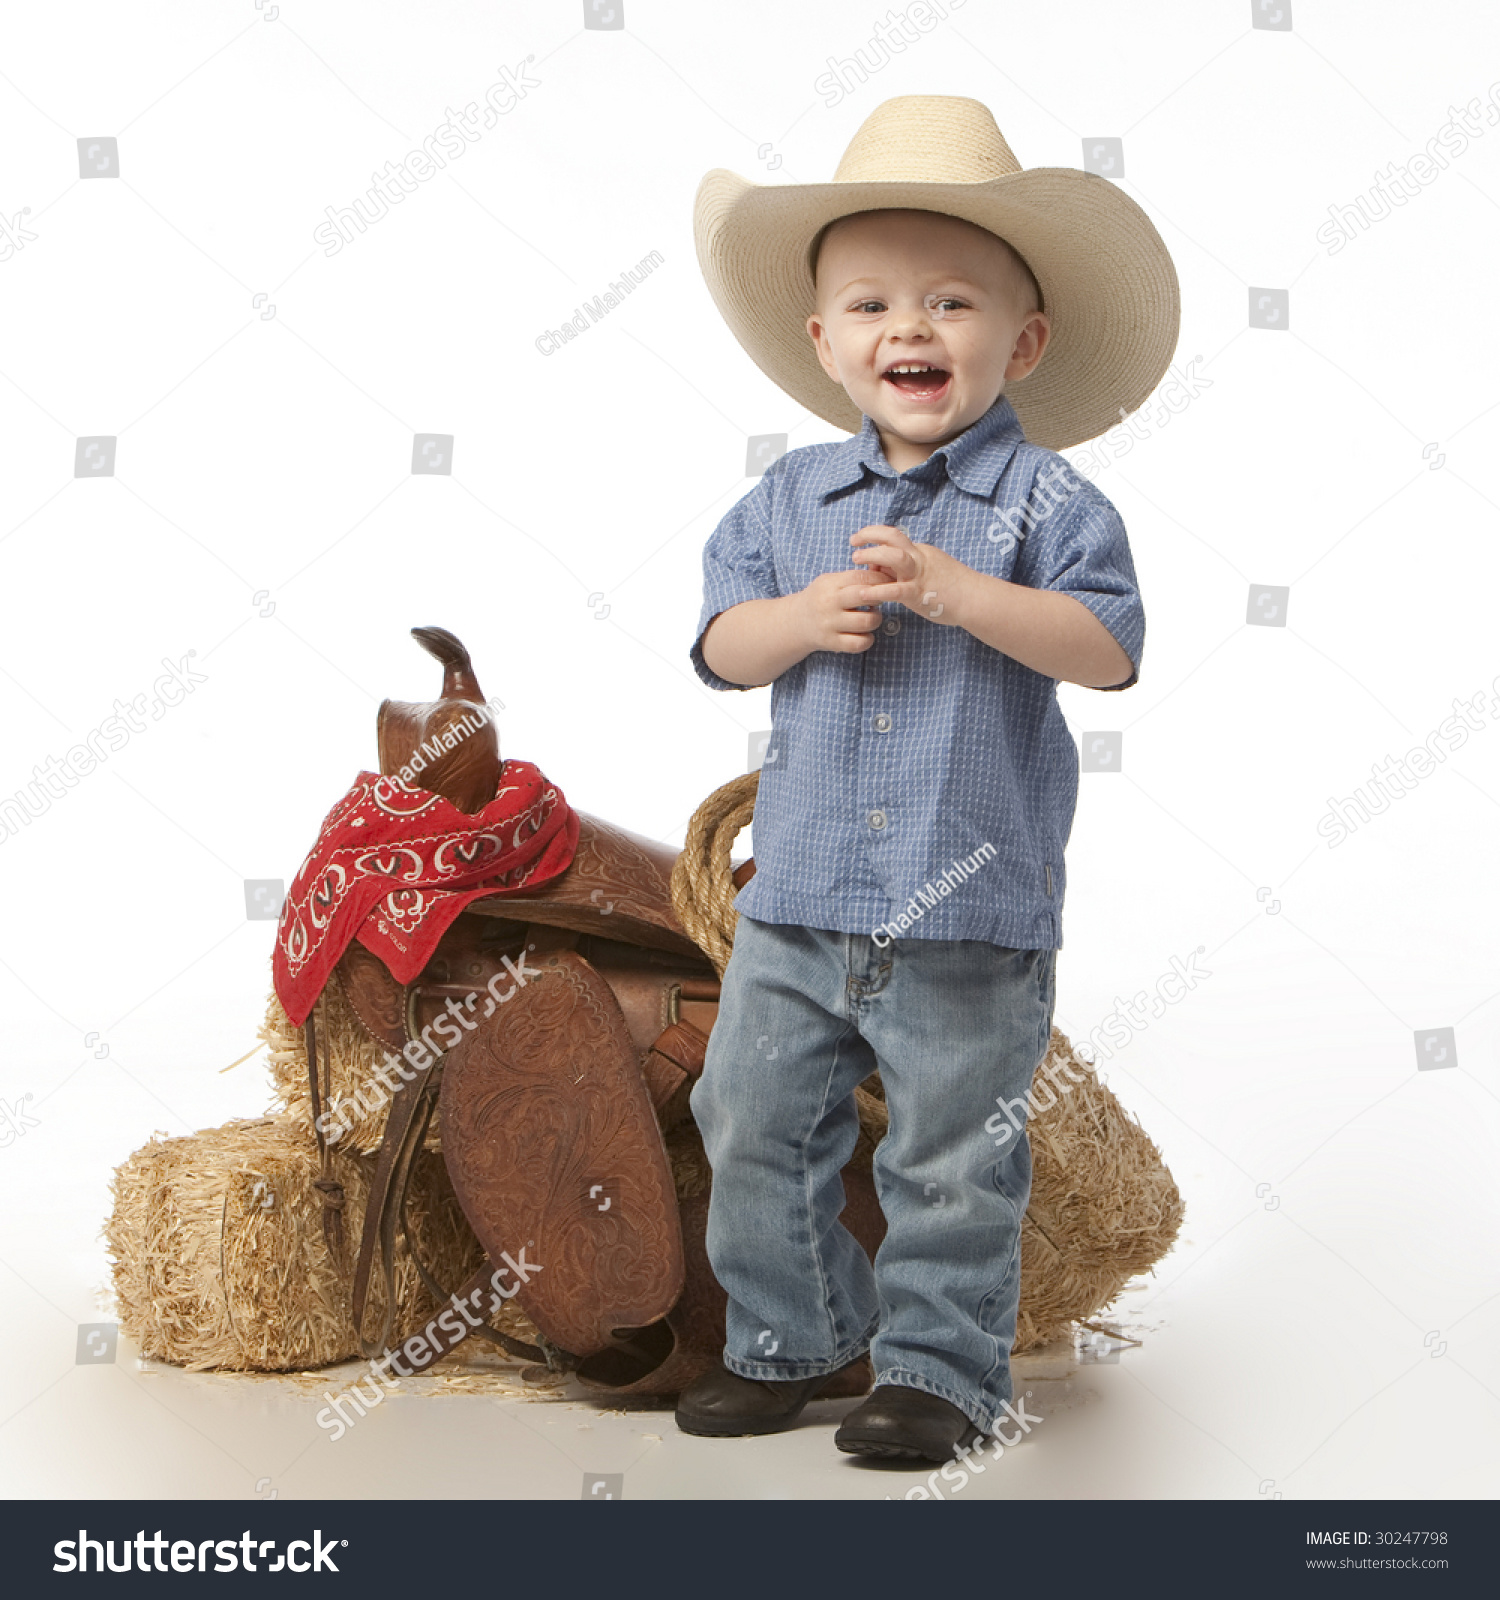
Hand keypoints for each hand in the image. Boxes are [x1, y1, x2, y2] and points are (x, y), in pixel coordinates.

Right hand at [793, 568, 888, 654]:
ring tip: (872, 616)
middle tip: (879, 599)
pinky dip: (868, 639)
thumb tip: (885, 571)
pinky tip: (865, 633)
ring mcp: (830, 624)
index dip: (880, 579)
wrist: (796, 622)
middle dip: (879, 597)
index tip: (888, 582)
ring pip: (867, 621)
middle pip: (865, 596)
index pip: (861, 577)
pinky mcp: (832, 642)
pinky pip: (859, 643)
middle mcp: (829, 603)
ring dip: (876, 619)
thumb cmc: (821, 598)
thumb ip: (854, 577)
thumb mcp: (831, 582)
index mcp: (830, 584)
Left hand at [848, 524, 968, 624]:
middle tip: (853, 541)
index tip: (863, 549)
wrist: (977, 599)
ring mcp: (919, 575)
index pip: (894, 539)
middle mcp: (919, 559)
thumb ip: (907, 570)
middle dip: (870, 534)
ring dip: (872, 555)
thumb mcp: (929, 572)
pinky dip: (877, 591)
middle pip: (892, 536)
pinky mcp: (919, 594)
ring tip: (855, 558)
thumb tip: (885, 569)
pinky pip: (896, 590)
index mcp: (920, 553)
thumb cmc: (954, 588)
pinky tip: (863, 595)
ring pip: (894, 556)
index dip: (876, 542)